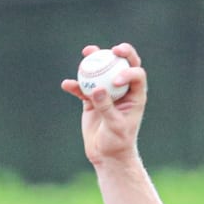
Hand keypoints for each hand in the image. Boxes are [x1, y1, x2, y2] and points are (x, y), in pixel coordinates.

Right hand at [62, 42, 145, 167]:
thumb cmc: (117, 142)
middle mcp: (123, 90)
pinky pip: (83, 88)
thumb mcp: (115, 126)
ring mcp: (107, 92)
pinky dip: (75, 86)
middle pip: (124, 65)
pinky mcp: (92, 99)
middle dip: (121, 53)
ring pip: (102, 71)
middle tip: (112, 49)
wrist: (106, 154)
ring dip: (95, 59)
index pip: (137, 75)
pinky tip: (67, 85)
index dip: (128, 71)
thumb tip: (96, 88)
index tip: (115, 80)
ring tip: (87, 52)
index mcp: (136, 95)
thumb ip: (107, 107)